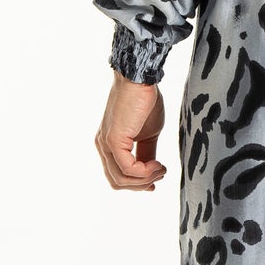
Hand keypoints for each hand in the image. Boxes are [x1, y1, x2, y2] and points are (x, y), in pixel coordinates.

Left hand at [95, 71, 166, 190]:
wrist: (140, 79)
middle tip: (161, 174)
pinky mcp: (113, 140)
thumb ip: (146, 152)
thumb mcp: (148, 133)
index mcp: (109, 145)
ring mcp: (105, 144)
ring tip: (161, 168)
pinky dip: (144, 172)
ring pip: (121, 179)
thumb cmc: (145, 101)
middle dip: (142, 184)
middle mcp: (103, 147)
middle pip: (117, 182)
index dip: (137, 184)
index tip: (156, 181)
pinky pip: (127, 168)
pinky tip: (157, 164)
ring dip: (146, 179)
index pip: (117, 176)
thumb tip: (152, 169)